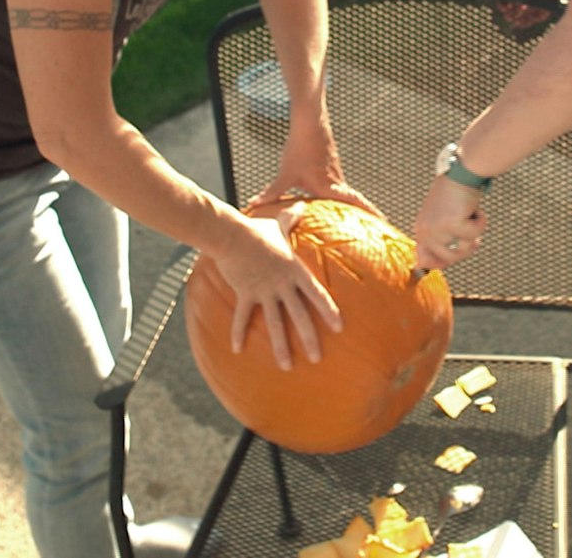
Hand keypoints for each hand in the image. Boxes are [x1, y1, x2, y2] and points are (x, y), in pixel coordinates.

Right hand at [209, 204, 342, 369]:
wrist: (232, 235)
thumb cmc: (256, 230)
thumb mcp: (278, 224)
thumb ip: (292, 218)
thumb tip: (301, 204)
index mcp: (295, 271)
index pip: (317, 294)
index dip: (328, 311)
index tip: (339, 328)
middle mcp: (283, 285)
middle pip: (300, 315)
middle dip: (310, 338)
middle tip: (317, 358)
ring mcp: (264, 291)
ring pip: (276, 323)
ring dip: (280, 347)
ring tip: (287, 366)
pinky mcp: (246, 293)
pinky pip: (243, 317)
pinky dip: (238, 333)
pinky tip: (237, 350)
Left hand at [250, 124, 380, 218]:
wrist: (309, 122)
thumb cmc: (300, 148)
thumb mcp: (286, 174)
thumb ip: (272, 193)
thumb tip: (254, 205)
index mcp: (329, 187)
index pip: (354, 203)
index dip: (369, 213)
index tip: (383, 221)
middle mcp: (337, 182)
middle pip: (356, 201)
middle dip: (367, 213)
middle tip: (381, 225)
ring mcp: (336, 173)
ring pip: (347, 194)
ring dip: (355, 206)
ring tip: (361, 220)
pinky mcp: (332, 166)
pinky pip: (341, 186)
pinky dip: (343, 196)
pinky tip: (336, 201)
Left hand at [413, 176, 488, 270]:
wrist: (460, 174)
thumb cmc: (454, 196)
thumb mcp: (443, 220)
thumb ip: (439, 241)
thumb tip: (424, 265)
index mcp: (421, 230)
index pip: (424, 259)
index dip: (441, 263)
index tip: (454, 259)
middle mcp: (425, 231)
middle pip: (448, 259)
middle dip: (465, 250)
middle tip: (474, 238)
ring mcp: (437, 229)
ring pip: (463, 250)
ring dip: (474, 235)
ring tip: (472, 217)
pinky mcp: (452, 224)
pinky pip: (475, 234)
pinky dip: (481, 222)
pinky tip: (475, 208)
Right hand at [500, 0, 571, 27]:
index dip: (504, 1)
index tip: (504, 7)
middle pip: (516, 4)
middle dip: (513, 13)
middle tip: (514, 18)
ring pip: (529, 10)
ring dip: (525, 18)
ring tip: (524, 23)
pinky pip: (544, 9)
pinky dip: (540, 16)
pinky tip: (539, 18)